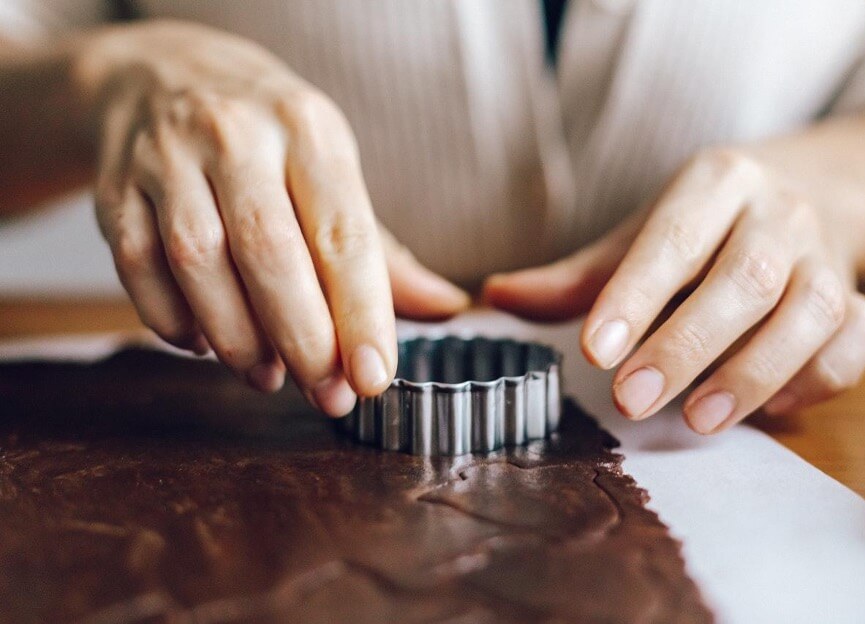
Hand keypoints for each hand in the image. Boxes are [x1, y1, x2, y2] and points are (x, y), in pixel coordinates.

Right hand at [76, 21, 468, 414]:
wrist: (165, 77)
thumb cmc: (270, 141)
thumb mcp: (332, 171)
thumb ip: (382, 251)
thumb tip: (447, 306)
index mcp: (309, 130)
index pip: (342, 232)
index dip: (360, 313)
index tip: (374, 377)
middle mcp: (237, 135)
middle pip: (269, 252)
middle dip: (303, 339)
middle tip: (328, 395)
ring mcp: (167, 159)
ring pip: (200, 263)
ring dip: (238, 339)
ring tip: (269, 378)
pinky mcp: (116, 189)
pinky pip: (138, 268)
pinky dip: (173, 322)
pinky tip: (207, 346)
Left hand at [484, 148, 864, 432]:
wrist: (810, 191)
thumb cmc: (705, 225)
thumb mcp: (640, 234)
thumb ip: (579, 275)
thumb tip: (494, 296)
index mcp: (714, 183)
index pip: (673, 238)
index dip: (635, 295)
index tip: (595, 350)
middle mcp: (777, 212)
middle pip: (742, 280)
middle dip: (686, 346)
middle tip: (631, 400)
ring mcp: (826, 255)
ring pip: (810, 313)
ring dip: (754, 373)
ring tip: (697, 421)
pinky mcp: (857, 297)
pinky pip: (853, 342)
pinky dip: (815, 380)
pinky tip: (768, 408)